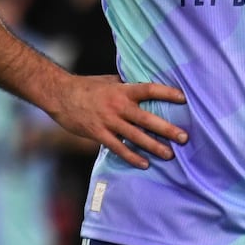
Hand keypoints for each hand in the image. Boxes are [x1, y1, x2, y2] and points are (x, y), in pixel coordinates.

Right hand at [48, 75, 187, 169]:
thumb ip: (126, 86)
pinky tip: (145, 164)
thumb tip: (144, 87)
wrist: (60, 95)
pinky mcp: (98, 134)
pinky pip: (118, 148)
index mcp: (122, 90)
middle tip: (184, 137)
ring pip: (135, 136)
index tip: (184, 98)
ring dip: (154, 146)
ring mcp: (108, 121)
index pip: (149, 89)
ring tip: (170, 155)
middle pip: (147, 119)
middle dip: (166, 129)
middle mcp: (118, 106)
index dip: (167, 93)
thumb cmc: (87, 86)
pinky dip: (132, 157)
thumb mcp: (109, 81)